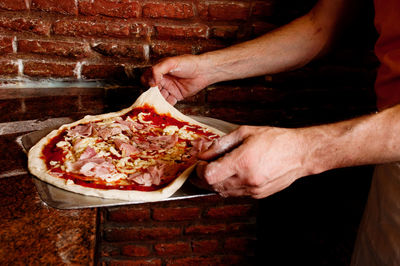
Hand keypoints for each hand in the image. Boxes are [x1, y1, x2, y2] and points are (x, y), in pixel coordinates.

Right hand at [141, 54, 210, 104]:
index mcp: (160, 71)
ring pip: (160, 97)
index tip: (151, 86)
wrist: (204, 71)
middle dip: (151, 95)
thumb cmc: (187, 63)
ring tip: (156, 106)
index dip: (146, 82)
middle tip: (151, 99)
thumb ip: (157, 70)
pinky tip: (164, 109)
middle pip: (152, 89)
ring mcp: (170, 88)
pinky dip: (165, 106)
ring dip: (157, 102)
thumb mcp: (170, 63)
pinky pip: (169, 102)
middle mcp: (163, 80)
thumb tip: (150, 83)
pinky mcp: (177, 96)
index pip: (147, 78)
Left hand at [195, 125, 313, 198]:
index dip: (199, 170)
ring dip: (215, 183)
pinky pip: (235, 194)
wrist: (300, 154)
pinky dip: (228, 186)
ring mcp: (253, 190)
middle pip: (213, 186)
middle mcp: (247, 179)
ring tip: (217, 170)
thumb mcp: (245, 133)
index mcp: (242, 162)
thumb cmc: (275, 140)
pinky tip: (231, 175)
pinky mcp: (258, 195)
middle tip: (204, 167)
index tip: (200, 163)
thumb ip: (221, 144)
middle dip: (203, 177)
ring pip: (223, 192)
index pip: (209, 175)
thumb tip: (204, 154)